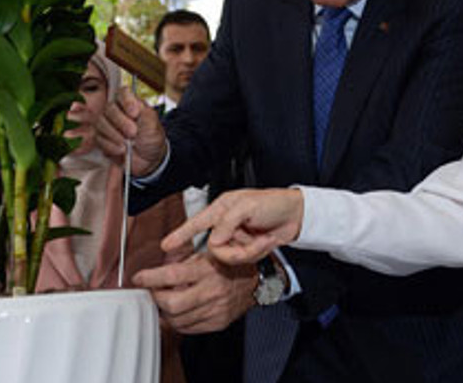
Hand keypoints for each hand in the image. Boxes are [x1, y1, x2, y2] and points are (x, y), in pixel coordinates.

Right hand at [94, 88, 166, 175]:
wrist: (148, 158)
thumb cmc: (151, 138)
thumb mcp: (154, 126)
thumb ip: (147, 115)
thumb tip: (138, 107)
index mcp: (131, 103)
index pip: (123, 93)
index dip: (126, 101)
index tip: (134, 114)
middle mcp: (116, 111)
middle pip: (109, 108)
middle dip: (121, 122)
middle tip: (133, 133)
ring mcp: (107, 123)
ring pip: (101, 122)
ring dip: (114, 134)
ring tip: (126, 144)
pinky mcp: (101, 138)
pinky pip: (99, 138)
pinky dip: (110, 145)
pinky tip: (121, 150)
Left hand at [132, 251, 256, 333]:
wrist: (257, 280)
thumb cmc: (230, 263)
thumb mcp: (208, 251)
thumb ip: (184, 258)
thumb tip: (158, 264)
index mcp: (208, 269)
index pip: (172, 275)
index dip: (150, 278)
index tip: (139, 278)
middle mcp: (212, 291)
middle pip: (172, 304)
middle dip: (155, 299)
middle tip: (151, 292)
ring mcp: (215, 309)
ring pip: (178, 320)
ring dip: (164, 312)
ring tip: (163, 301)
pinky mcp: (218, 322)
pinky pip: (189, 328)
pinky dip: (177, 322)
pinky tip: (176, 312)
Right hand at [162, 189, 303, 265]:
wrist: (297, 215)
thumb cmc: (273, 203)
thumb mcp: (247, 207)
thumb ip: (226, 223)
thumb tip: (214, 241)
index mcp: (222, 208)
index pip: (196, 222)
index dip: (180, 234)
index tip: (165, 246)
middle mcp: (226, 223)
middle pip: (216, 247)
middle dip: (234, 250)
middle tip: (252, 241)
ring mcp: (236, 237)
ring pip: (230, 256)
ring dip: (250, 250)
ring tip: (264, 239)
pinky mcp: (246, 248)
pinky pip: (243, 259)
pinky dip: (257, 252)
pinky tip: (267, 241)